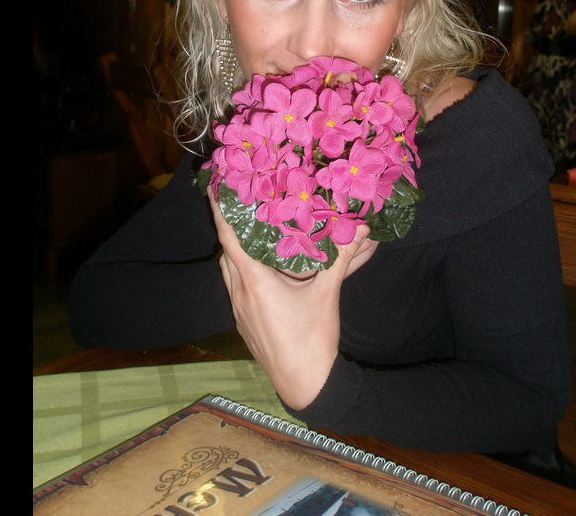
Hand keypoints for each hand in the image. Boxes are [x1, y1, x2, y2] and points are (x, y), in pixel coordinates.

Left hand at [208, 190, 374, 409]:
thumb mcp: (328, 294)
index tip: (216, 189)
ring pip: (229, 272)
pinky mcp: (244, 324)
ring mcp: (239, 311)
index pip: (229, 238)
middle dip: (232, 229)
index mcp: (254, 281)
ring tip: (253, 234)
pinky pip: (236, 288)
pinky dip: (243, 272)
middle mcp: (239, 293)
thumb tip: (360, 229)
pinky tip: (264, 270)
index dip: (220, 212)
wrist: (306, 385)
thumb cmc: (313, 339)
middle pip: (226, 253)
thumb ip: (341, 258)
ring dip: (237, 252)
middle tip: (244, 207)